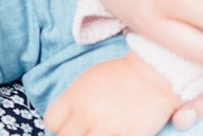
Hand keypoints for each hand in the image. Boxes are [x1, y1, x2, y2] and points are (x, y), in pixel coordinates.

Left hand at [45, 54, 177, 135]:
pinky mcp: (130, 134)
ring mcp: (108, 126)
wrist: (151, 74)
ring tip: (101, 133)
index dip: (59, 127)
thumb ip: (74, 100)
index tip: (69, 127)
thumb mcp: (87, 81)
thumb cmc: (119, 75)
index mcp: (74, 97)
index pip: (51, 122)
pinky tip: (118, 135)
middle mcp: (87, 113)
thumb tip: (67, 118)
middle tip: (86, 132)